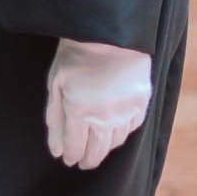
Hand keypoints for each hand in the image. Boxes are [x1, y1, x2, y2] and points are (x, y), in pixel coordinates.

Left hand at [43, 38, 152, 169]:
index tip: (68, 161)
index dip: (71, 157)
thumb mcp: (56, 83)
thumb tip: (56, 150)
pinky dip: (122, 134)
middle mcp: (104, 117)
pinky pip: (132, 128)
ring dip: (105, 149)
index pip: (75, 147)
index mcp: (79, 112)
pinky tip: (115, 133)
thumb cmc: (75, 55)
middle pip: (97, 150)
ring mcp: (125, 111)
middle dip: (88, 160)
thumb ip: (55, 118)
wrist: (109, 33)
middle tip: (83, 163)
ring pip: (115, 142)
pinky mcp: (141, 103)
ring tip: (97, 149)